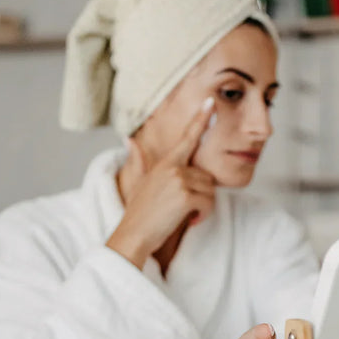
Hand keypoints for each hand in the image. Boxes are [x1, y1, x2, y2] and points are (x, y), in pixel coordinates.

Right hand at [106, 100, 215, 268]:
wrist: (132, 235)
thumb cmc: (138, 214)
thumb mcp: (138, 183)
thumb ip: (138, 160)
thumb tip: (128, 140)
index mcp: (165, 163)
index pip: (187, 138)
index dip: (201, 119)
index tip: (210, 103)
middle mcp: (172, 167)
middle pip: (207, 176)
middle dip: (202, 196)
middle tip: (184, 209)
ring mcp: (178, 180)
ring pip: (210, 191)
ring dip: (202, 207)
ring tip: (183, 215)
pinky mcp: (185, 195)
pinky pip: (208, 203)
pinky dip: (201, 215)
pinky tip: (187, 220)